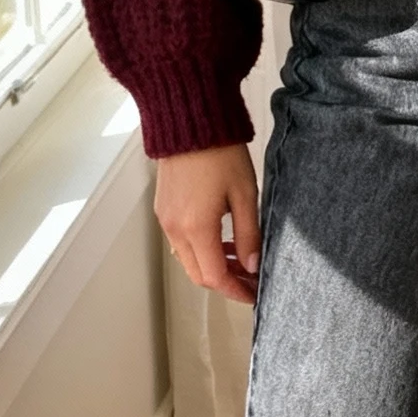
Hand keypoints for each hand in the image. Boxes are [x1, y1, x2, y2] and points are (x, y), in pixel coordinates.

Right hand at [154, 144, 259, 305]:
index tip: (254, 293)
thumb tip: (253, 265)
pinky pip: (180, 243)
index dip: (236, 290)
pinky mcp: (163, 210)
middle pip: (198, 275)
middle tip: (250, 279)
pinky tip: (221, 241)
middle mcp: (175, 229)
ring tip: (240, 260)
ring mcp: (165, 220)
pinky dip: (200, 250)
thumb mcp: (245, 195)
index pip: (215, 277)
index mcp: (196, 228)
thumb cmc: (221, 153)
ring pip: (188, 261)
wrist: (189, 122)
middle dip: (225, 282)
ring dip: (212, 266)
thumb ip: (249, 235)